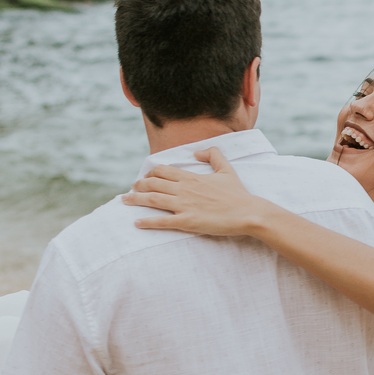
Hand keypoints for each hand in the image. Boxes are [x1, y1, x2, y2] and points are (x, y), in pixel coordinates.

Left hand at [122, 147, 264, 236]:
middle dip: (139, 186)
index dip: (150, 173)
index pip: (163, 170)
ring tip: (124, 201)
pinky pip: (163, 221)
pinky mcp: (188, 221)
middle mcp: (185, 189)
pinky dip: (148, 222)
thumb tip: (198, 151)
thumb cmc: (238, 194)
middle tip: (131, 190)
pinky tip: (137, 223)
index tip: (144, 178)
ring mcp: (185, 205)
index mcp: (192, 177)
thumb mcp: (227, 169)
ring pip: (153, 200)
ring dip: (136, 200)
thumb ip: (213, 155)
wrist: (248, 212)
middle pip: (153, 183)